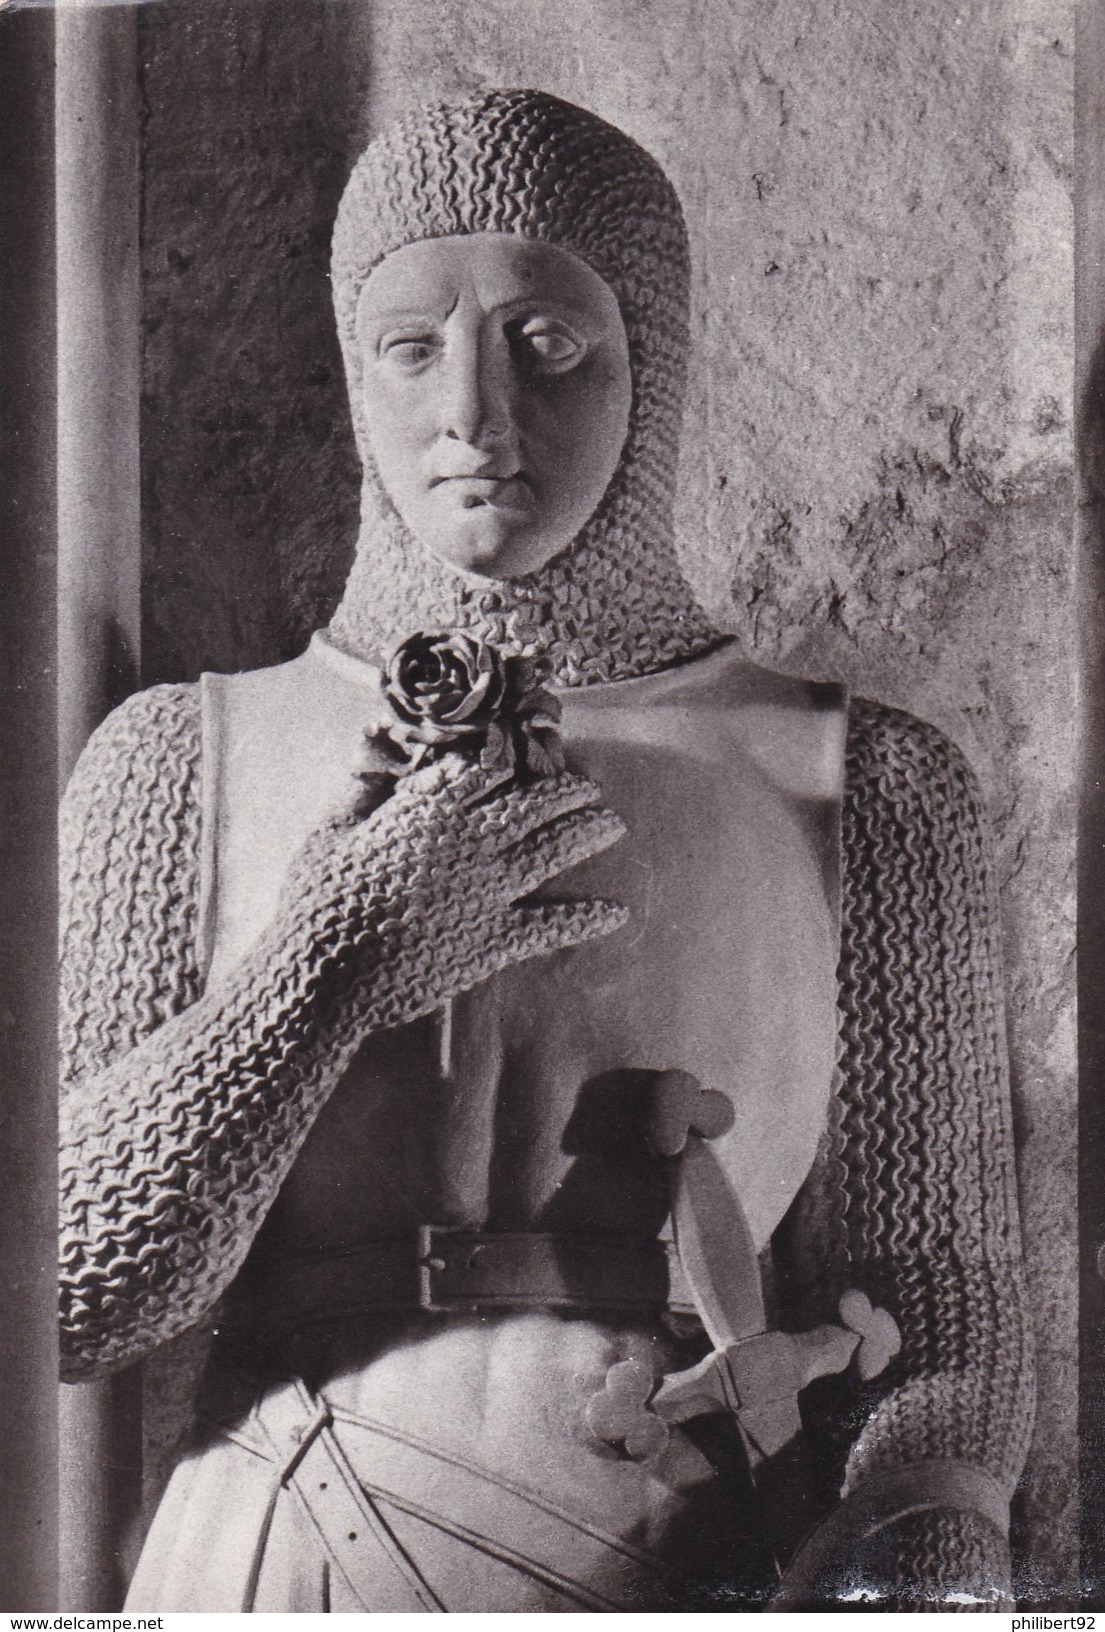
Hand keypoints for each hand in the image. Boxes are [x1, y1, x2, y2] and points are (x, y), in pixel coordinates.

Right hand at [280, 753, 628, 1030]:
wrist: (324, 974)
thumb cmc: (317, 901)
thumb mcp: (330, 831)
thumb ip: (362, 787)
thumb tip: (376, 742)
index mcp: (427, 810)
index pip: (484, 766)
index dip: (513, 753)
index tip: (532, 747)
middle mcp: (466, 842)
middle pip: (531, 803)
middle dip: (567, 790)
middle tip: (591, 786)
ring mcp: (485, 891)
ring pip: (551, 851)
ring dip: (587, 833)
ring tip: (613, 824)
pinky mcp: (493, 941)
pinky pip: (551, 925)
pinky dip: (587, 918)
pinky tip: (617, 913)